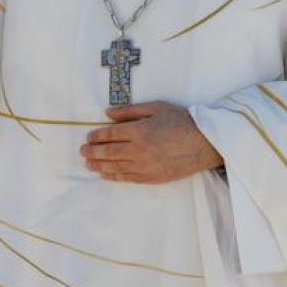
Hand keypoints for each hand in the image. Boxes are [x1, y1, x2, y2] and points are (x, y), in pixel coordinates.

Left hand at [81, 101, 222, 183]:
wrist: (204, 143)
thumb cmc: (181, 121)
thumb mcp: (156, 108)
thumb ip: (130, 111)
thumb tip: (108, 113)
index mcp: (139, 131)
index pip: (110, 134)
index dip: (97, 136)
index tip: (88, 136)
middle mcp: (139, 150)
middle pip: (109, 152)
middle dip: (93, 151)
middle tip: (82, 151)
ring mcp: (144, 166)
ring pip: (114, 167)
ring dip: (98, 165)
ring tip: (88, 163)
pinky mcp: (151, 178)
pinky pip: (126, 178)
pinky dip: (113, 176)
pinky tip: (104, 174)